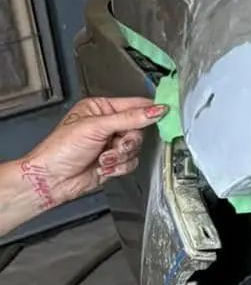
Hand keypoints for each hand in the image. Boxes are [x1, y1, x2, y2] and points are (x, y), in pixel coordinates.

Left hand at [9, 96, 166, 219]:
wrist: (51, 179)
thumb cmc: (60, 149)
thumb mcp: (96, 127)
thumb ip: (129, 118)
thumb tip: (154, 110)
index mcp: (100, 108)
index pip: (134, 105)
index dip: (149, 110)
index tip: (164, 113)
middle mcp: (107, 125)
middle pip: (138, 129)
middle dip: (127, 141)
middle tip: (116, 144)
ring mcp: (110, 144)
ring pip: (136, 148)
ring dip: (120, 156)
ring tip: (103, 158)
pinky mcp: (113, 161)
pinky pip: (131, 162)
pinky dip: (119, 167)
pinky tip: (103, 166)